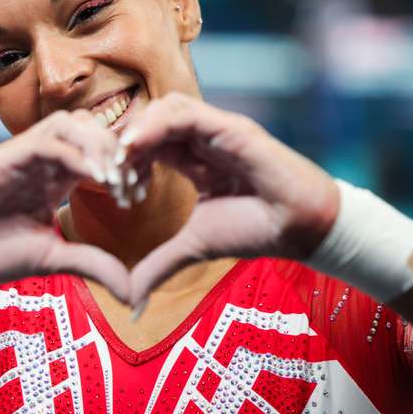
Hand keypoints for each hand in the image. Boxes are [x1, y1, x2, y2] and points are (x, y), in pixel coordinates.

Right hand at [0, 110, 130, 302]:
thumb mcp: (54, 260)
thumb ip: (92, 264)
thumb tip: (133, 292)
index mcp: (54, 176)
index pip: (97, 151)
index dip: (123, 166)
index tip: (139, 194)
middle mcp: (40, 159)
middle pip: (89, 127)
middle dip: (116, 151)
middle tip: (131, 185)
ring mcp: (20, 154)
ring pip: (69, 124)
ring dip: (97, 146)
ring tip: (114, 179)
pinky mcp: (2, 157)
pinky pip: (45, 141)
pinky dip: (74, 153)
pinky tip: (94, 178)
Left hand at [122, 92, 339, 307]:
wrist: (301, 229)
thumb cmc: (256, 229)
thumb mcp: (194, 246)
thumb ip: (159, 266)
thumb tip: (131, 304)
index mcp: (193, 158)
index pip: (147, 142)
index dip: (126, 161)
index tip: (117, 192)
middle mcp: (203, 137)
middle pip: (151, 120)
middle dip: (125, 144)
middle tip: (112, 177)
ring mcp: (217, 128)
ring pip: (165, 108)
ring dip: (136, 131)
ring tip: (120, 162)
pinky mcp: (230, 127)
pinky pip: (183, 114)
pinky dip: (154, 126)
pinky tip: (135, 149)